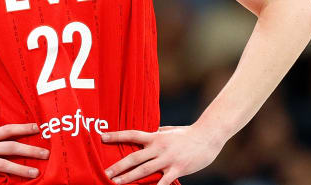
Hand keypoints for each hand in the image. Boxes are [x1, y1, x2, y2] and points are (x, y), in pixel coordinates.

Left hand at [101, 125, 224, 184]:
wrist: (208, 136)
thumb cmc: (188, 133)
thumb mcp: (169, 130)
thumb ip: (157, 132)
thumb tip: (150, 131)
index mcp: (155, 136)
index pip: (131, 135)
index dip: (116, 136)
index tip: (102, 137)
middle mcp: (158, 147)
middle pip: (134, 157)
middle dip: (118, 166)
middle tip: (105, 173)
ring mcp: (167, 159)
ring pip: (144, 170)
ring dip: (128, 178)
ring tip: (116, 183)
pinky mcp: (177, 169)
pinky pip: (163, 182)